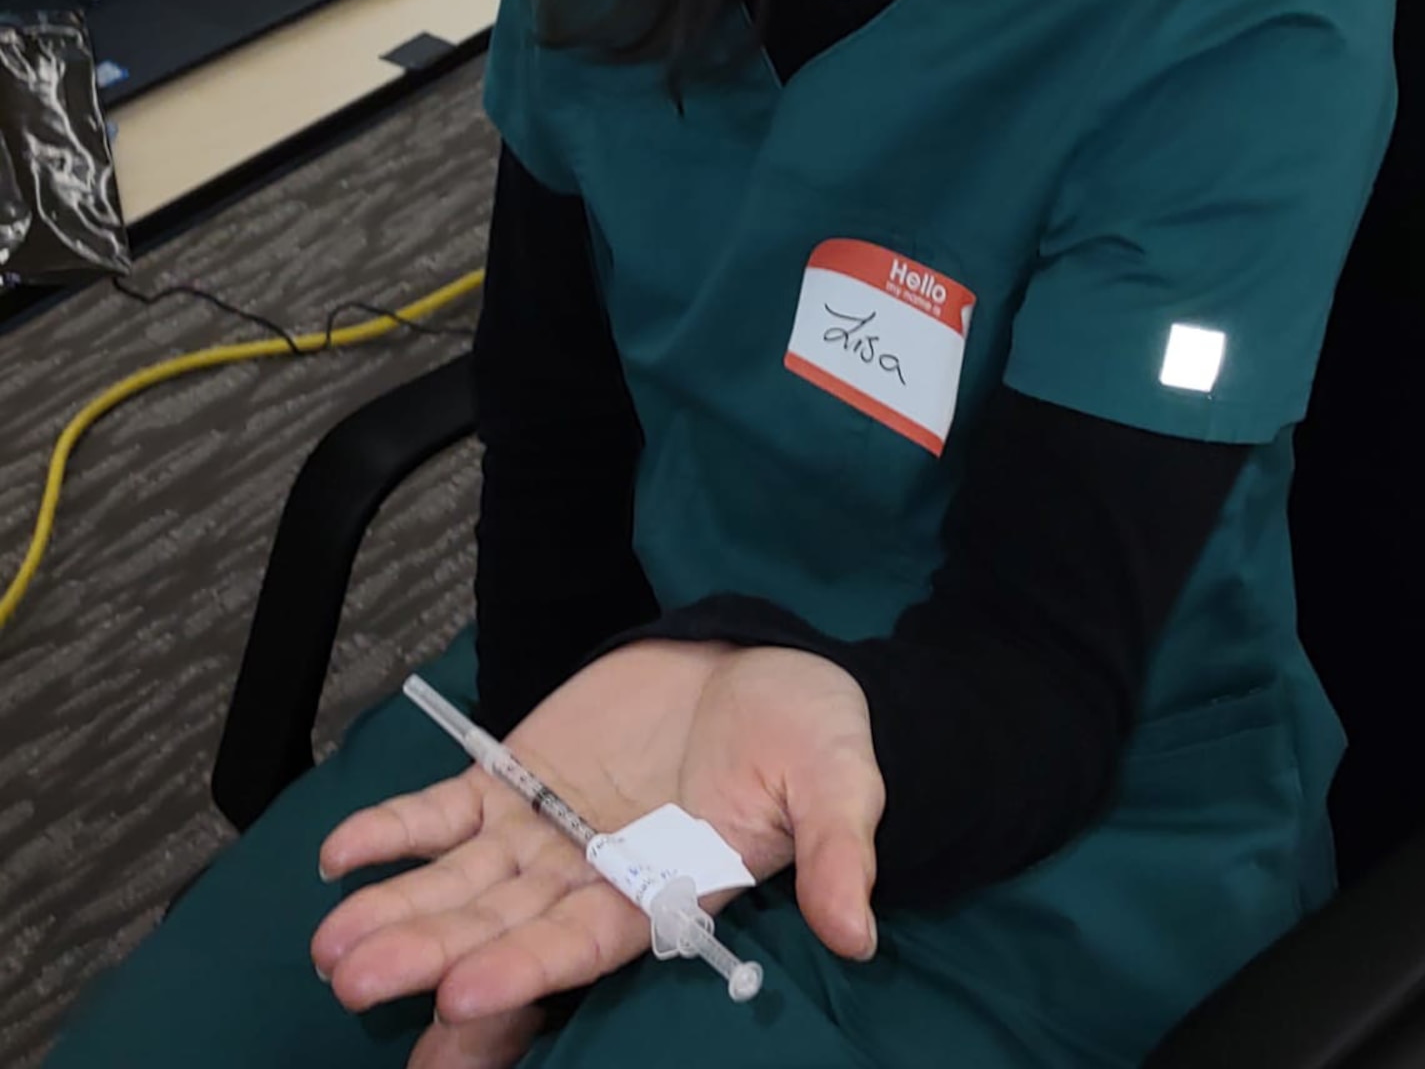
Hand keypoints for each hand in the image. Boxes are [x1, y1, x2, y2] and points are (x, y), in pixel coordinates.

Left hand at [311, 640, 883, 1058]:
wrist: (765, 665)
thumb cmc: (810, 733)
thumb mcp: (837, 782)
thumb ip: (837, 853)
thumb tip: (859, 931)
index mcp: (666, 893)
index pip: (583, 944)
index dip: (524, 970)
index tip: (461, 995)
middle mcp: (593, 877)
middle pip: (500, 928)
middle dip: (428, 955)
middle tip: (354, 979)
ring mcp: (549, 828)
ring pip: (460, 882)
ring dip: (397, 908)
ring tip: (329, 944)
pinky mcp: (521, 775)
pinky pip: (448, 811)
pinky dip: (395, 830)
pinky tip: (341, 854)